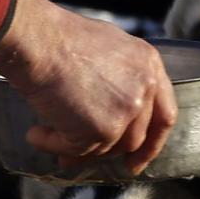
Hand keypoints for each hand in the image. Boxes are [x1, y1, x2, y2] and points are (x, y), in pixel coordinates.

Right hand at [0, 0, 176, 174]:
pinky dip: (53, 145)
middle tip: (80, 159)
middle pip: (134, 139)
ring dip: (75, 149)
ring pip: (105, 149)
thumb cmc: (59, 38)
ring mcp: (125, 112)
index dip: (151, 143)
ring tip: (46, 136)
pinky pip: (77, 150)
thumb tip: (108, 108)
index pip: (163, 116)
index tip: (137, 160)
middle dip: (109, 154)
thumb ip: (120, 78)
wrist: (39, 40)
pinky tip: (35, 135)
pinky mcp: (102, 130)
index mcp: (149, 66)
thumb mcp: (107, 49)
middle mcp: (144, 90)